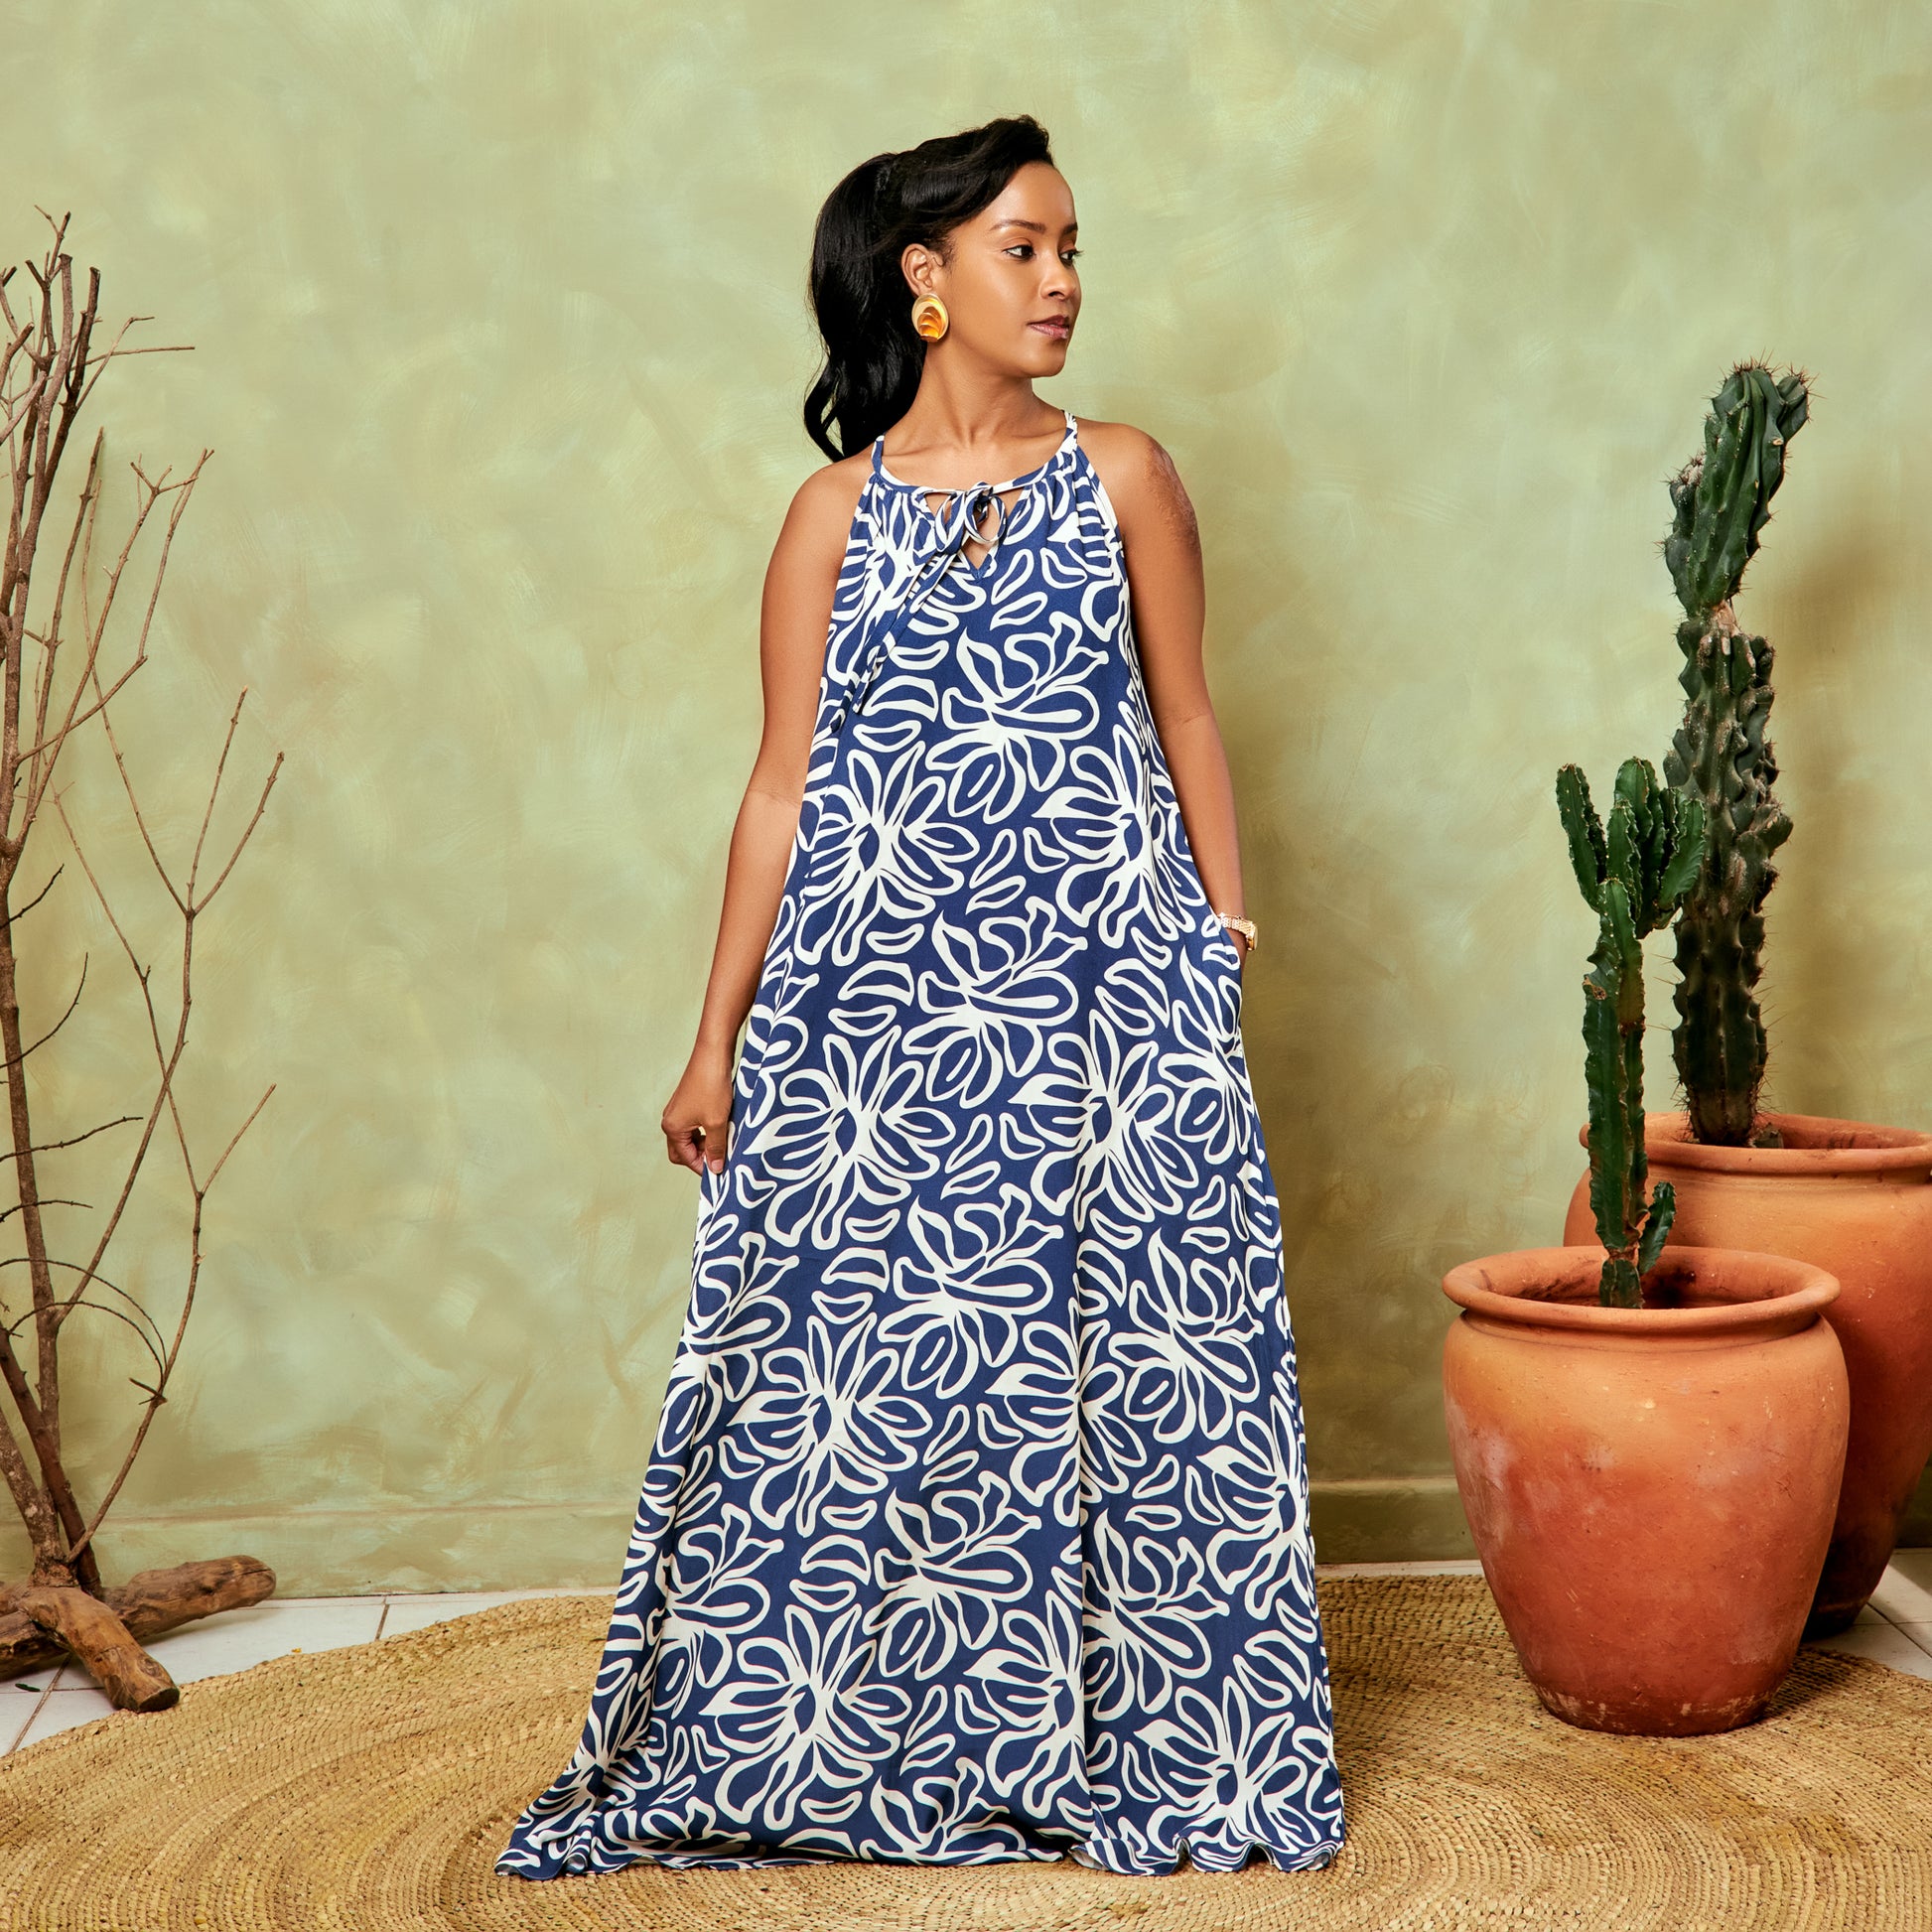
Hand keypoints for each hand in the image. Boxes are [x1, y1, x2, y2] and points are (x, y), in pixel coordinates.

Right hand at [662, 1053, 732, 1174]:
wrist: (712, 1054)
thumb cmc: (711, 1086)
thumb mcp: (717, 1122)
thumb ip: (716, 1148)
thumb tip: (715, 1168)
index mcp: (672, 1127)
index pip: (684, 1158)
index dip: (702, 1166)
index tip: (720, 1170)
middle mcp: (671, 1119)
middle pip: (683, 1150)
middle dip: (701, 1156)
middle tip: (721, 1156)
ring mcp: (678, 1109)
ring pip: (690, 1137)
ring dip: (706, 1142)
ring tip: (725, 1140)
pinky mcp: (688, 1101)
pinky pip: (694, 1124)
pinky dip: (706, 1130)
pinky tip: (722, 1126)